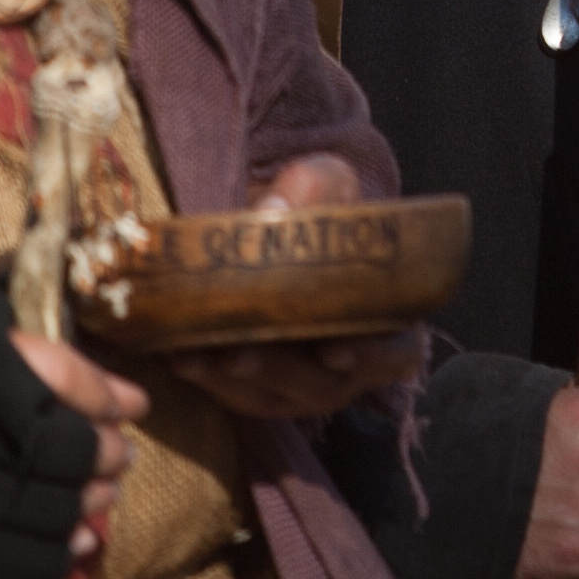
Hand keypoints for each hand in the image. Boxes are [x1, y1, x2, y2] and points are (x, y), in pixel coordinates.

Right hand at [0, 296, 142, 578]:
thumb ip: (63, 364)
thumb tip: (136, 403)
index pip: (60, 379)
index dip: (106, 399)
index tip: (136, 409)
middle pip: (57, 450)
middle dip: (105, 456)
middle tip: (123, 458)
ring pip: (43, 508)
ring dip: (88, 506)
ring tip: (103, 494)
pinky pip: (13, 558)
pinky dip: (54, 555)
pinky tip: (74, 541)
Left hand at [166, 156, 427, 420]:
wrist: (280, 225)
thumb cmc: (319, 207)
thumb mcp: (326, 183)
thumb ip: (312, 187)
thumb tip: (274, 207)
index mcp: (387, 320)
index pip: (397, 352)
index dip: (374, 356)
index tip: (337, 350)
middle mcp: (349, 364)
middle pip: (321, 383)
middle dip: (278, 370)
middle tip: (241, 353)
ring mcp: (302, 384)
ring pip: (272, 395)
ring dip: (233, 379)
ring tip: (200, 355)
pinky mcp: (257, 389)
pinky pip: (235, 395)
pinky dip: (207, 378)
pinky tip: (181, 357)